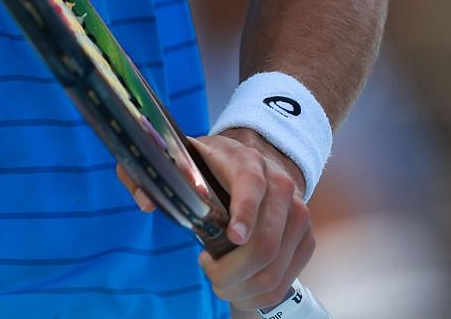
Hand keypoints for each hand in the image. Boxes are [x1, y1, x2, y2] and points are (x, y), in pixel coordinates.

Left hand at [116, 131, 312, 311]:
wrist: (254, 161)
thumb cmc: (210, 164)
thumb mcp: (178, 157)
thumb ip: (151, 173)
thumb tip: (145, 202)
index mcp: (247, 163)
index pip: (250, 187)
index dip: (243, 214)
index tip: (231, 237)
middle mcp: (281, 187)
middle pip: (265, 242)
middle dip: (233, 270)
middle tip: (209, 273)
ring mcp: (299, 215)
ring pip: (276, 266)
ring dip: (245, 286)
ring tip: (221, 284)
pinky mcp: (305, 238)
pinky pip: (288, 278)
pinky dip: (262, 293)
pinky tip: (240, 291)